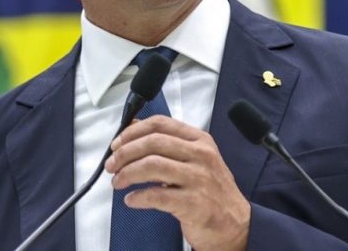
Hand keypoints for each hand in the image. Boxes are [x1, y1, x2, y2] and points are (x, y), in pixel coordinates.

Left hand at [105, 115, 249, 250]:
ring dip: (127, 173)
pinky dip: (138, 197)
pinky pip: (157, 196)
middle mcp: (201, 155)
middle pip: (153, 143)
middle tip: (111, 164)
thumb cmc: (211, 190)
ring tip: (117, 182)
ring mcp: (199, 179)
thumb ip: (166, 142)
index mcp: (199, 140)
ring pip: (152, 166)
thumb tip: (131, 127)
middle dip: (125, 152)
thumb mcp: (194, 158)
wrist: (235, 224)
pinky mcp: (193, 203)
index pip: (160, 124)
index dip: (133, 131)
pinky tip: (131, 200)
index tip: (117, 143)